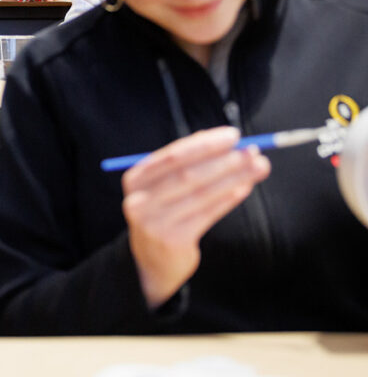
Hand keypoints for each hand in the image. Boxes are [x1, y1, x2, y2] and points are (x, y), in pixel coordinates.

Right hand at [121, 126, 269, 307]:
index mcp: (136, 178)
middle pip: (187, 174)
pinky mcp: (173, 240)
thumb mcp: (163, 186)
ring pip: (201, 194)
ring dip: (233, 178)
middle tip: (252, 151)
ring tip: (258, 167)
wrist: (151, 260)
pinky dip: (228, 199)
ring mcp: (154, 222)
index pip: (173, 155)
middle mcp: (140, 199)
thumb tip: (219, 138)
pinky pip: (207, 215)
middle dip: (223, 160)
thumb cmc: (164, 212)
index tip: (233, 135)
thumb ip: (184, 163)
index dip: (205, 144)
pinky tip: (244, 188)